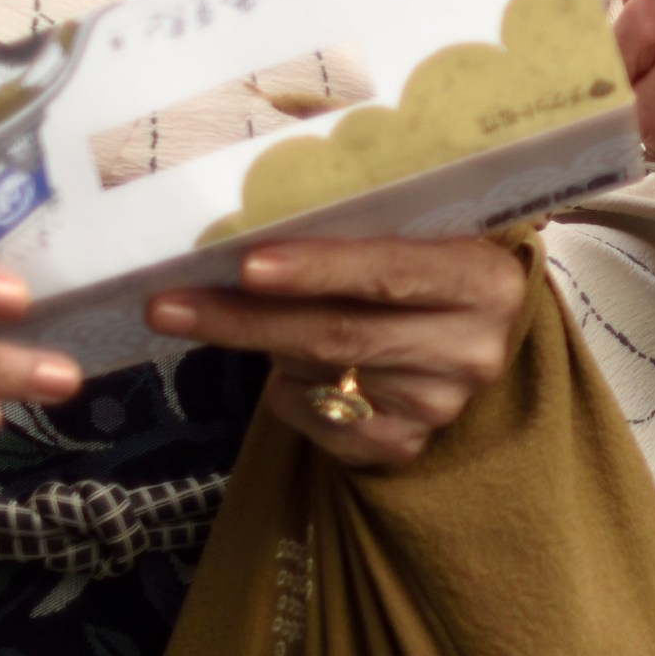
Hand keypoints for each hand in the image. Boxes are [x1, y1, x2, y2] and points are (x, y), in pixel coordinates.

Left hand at [148, 232, 533, 468]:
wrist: (467, 336)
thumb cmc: (426, 262)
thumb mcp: (421, 230)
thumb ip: (367, 218)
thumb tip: (252, 208)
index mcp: (488, 280)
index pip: (393, 274)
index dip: (319, 268)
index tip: (246, 264)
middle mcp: (474, 349)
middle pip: (339, 334)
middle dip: (244, 318)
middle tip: (166, 304)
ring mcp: (441, 405)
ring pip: (317, 374)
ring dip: (258, 344)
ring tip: (211, 312)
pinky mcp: (404, 446)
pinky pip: (315, 418)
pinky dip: (286, 389)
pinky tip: (288, 365)